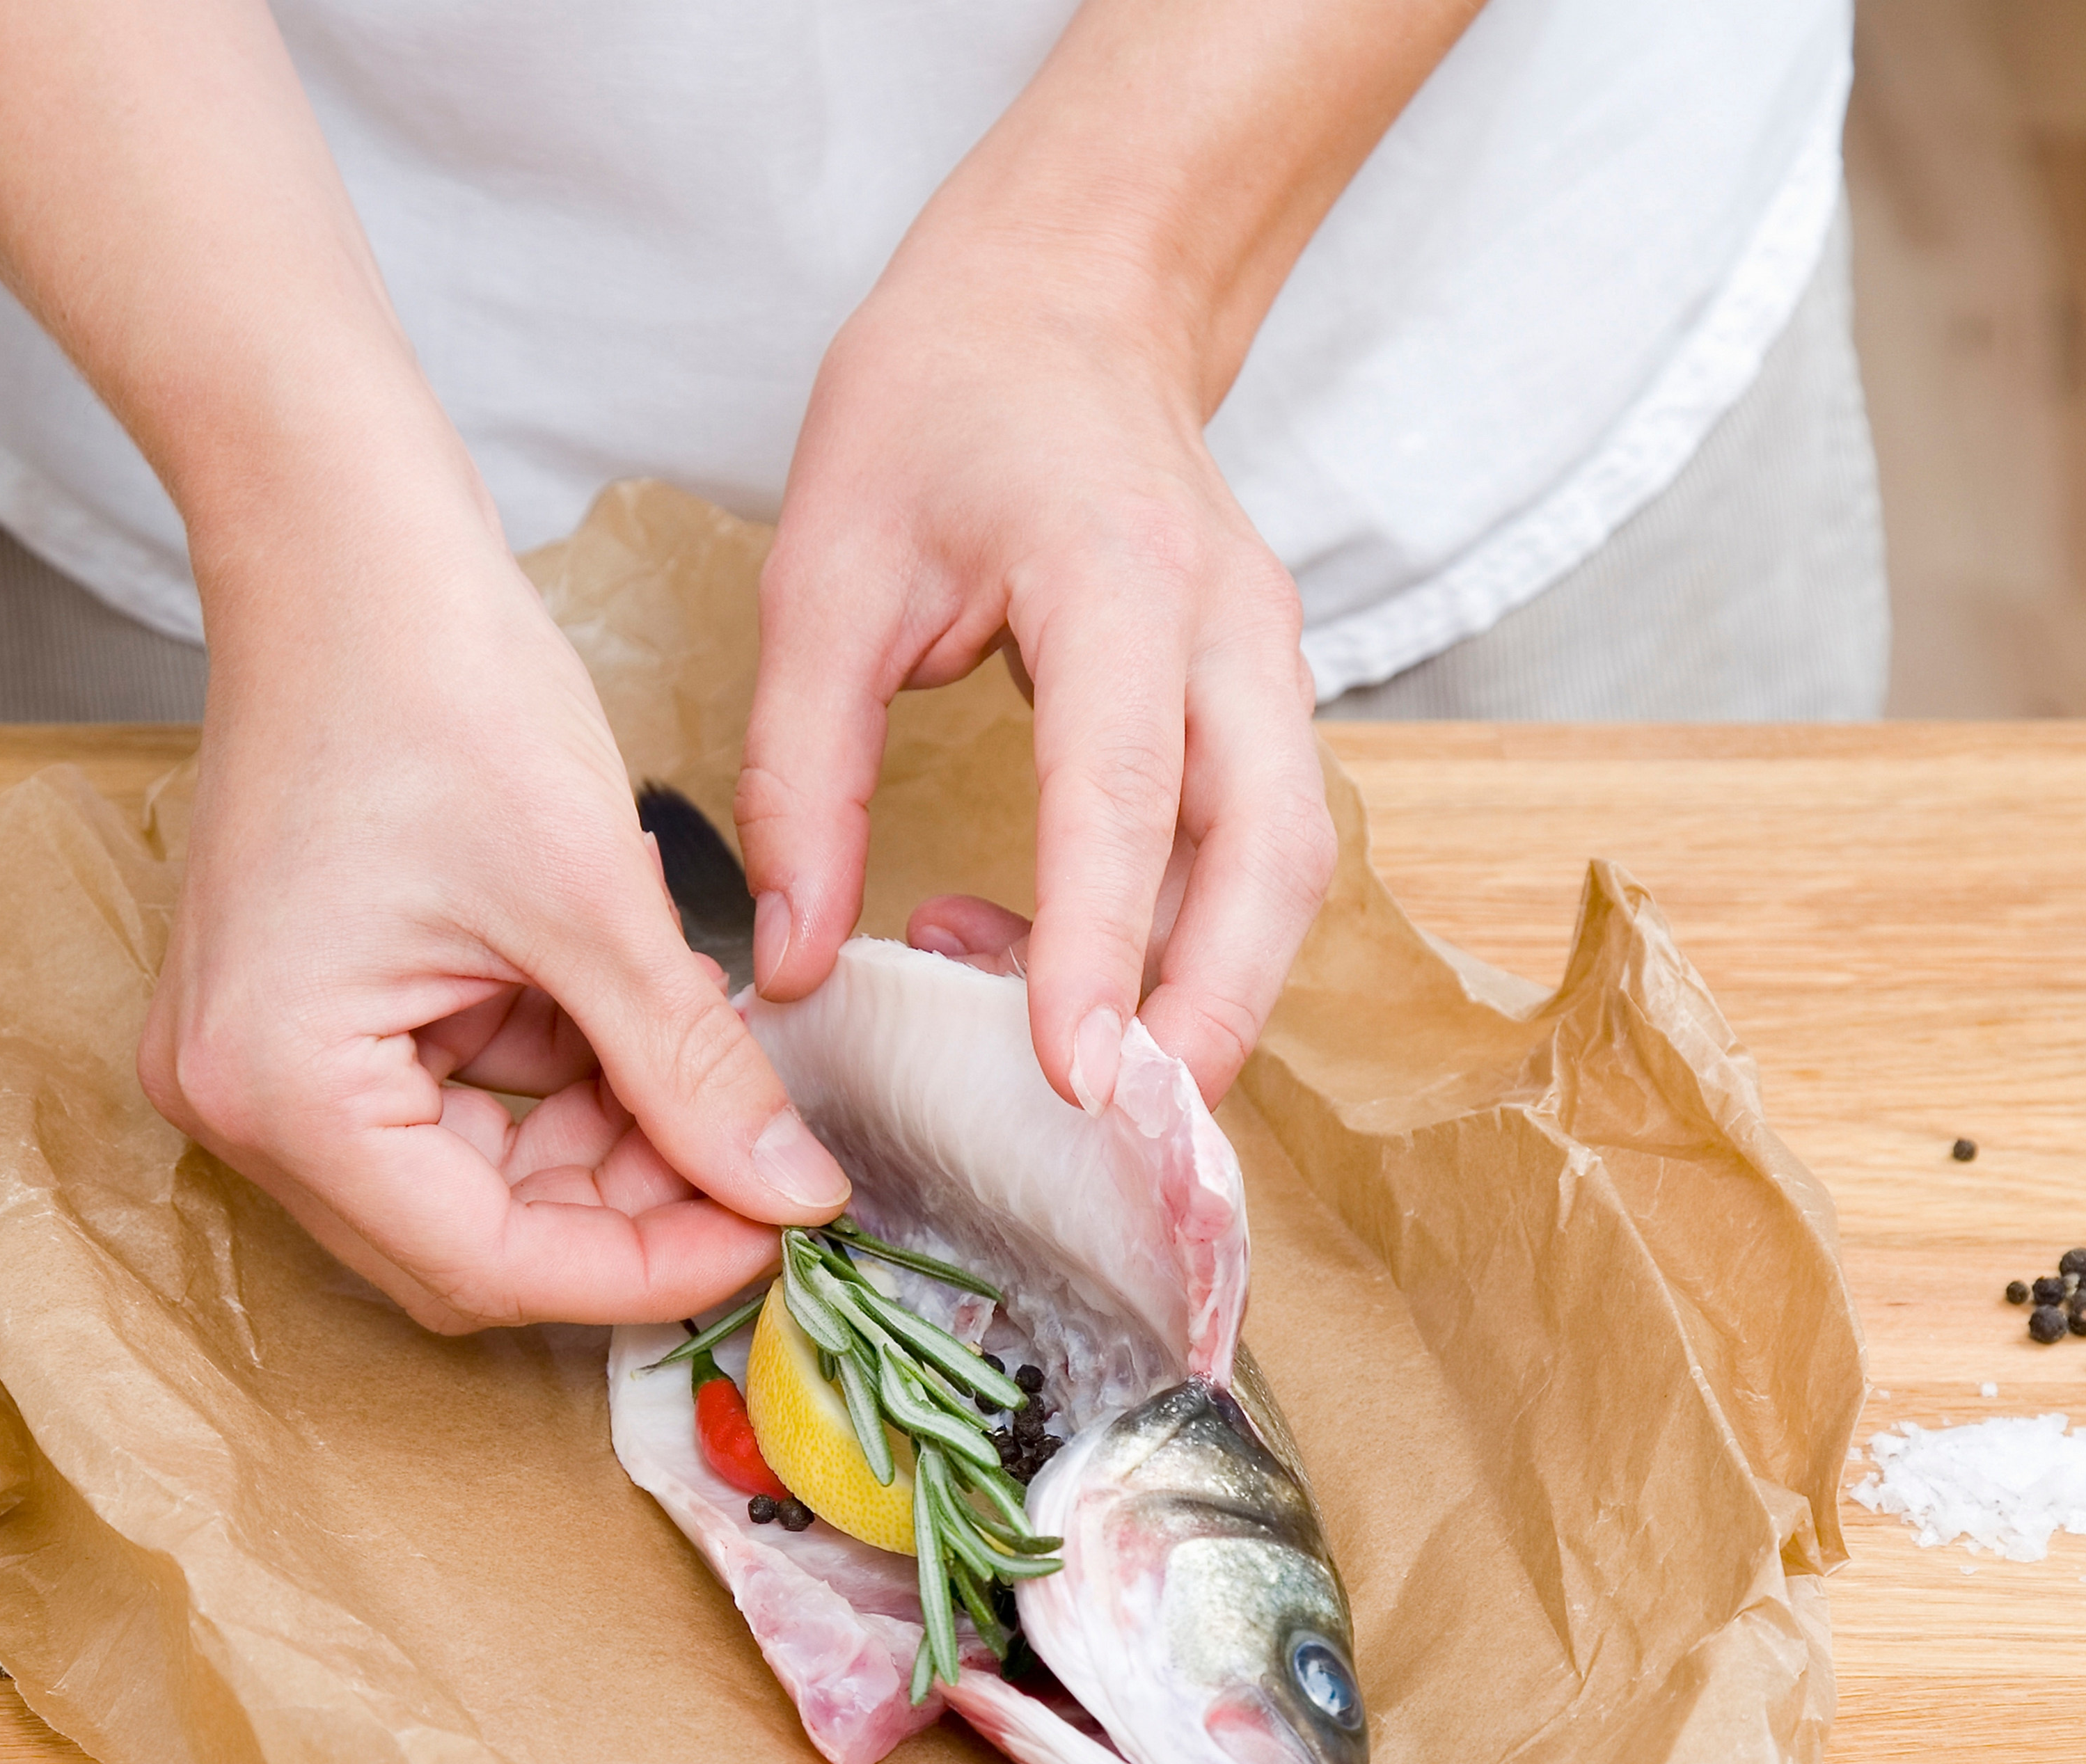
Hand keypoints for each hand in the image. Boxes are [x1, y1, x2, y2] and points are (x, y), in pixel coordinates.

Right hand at [137, 518, 848, 1334]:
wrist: (342, 541)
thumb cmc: (433, 680)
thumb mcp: (592, 900)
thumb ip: (690, 1071)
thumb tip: (792, 1197)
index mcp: (278, 1086)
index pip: (485, 1264)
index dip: (645, 1272)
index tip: (774, 1237)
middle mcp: (238, 1100)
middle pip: (467, 1248)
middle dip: (623, 1218)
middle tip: (763, 1168)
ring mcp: (260, 1062)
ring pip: (469, 1188)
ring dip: (600, 1153)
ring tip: (709, 1069)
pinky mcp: (304, 1018)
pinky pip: (449, 1109)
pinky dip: (555, 1088)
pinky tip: (632, 1020)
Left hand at [735, 259, 1337, 1113]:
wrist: (1067, 297)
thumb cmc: (939, 405)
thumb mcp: (823, 570)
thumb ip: (803, 775)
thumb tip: (797, 964)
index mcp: (1119, 575)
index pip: (1127, 791)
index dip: (1102, 944)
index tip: (1075, 1077)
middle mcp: (1234, 629)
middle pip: (1272, 861)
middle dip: (1210, 1017)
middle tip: (1117, 1145)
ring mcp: (1274, 666)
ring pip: (1287, 875)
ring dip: (1202, 995)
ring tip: (1055, 1064)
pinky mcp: (1266, 704)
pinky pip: (1258, 855)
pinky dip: (1184, 945)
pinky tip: (1055, 972)